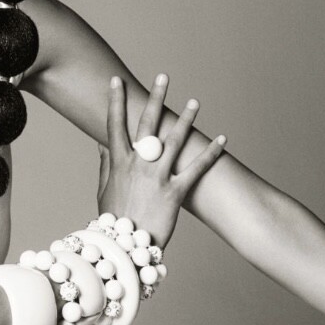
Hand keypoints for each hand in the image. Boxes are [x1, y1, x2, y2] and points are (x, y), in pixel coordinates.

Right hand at [96, 73, 225, 246]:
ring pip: (174, 142)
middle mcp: (138, 166)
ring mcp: (157, 178)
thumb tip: (101, 142)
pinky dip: (210, 153)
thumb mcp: (103, 191)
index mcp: (119, 163)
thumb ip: (105, 164)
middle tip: (163, 77)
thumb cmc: (113, 221)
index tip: (117, 80)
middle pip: (147, 124)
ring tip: (195, 102)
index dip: (116, 101)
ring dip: (186, 120)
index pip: (115, 125)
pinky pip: (196, 169)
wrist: (125, 247)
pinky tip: (223, 139)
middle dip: (156, 98)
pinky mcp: (175, 193)